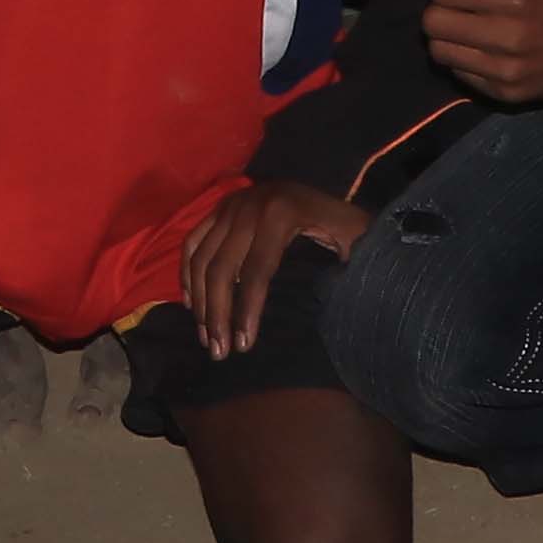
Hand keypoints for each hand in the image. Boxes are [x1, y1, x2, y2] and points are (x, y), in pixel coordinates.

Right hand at [176, 179, 363, 360]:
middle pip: (221, 269)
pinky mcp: (216, 209)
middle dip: (217, 314)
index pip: (257, 271)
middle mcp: (248, 207)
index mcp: (282, 213)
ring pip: (200, 259)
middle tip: (219, 352)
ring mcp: (229, 206)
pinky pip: (191, 244)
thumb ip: (355, 258)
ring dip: (199, 302)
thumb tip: (348, 295)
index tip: (243, 346)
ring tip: (206, 337)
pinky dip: (186, 274)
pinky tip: (193, 305)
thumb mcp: (354, 235)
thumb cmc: (338, 222)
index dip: (247, 311)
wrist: (317, 190)